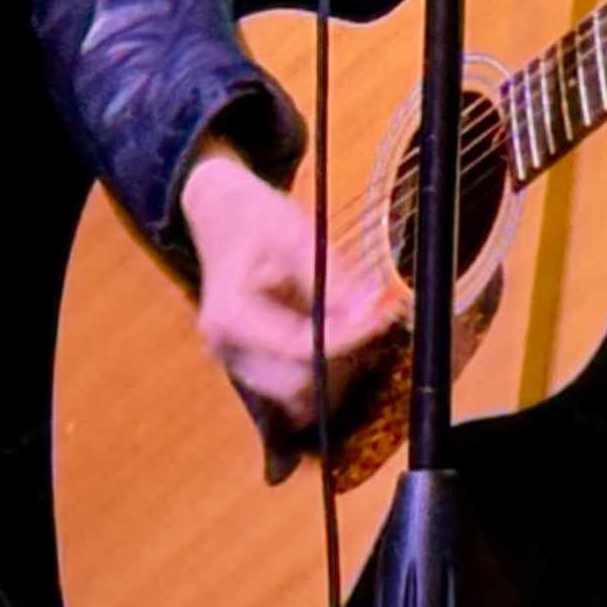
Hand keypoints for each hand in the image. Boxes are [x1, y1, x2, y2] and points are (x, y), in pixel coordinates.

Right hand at [179, 144, 396, 460]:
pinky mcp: (250, 362)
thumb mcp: (296, 232)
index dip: (348, 335)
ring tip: (364, 317)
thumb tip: (371, 305)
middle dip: (343, 354)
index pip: (298, 347)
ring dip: (335, 362)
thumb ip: (331, 274)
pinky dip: (321, 362)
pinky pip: (291, 381)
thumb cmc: (256, 219)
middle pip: (296, 384)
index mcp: (230, 316)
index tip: (383, 311)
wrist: (223, 215)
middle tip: (379, 314)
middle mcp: (226, 348)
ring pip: (296, 391)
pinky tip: (344, 328)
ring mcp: (235, 360)